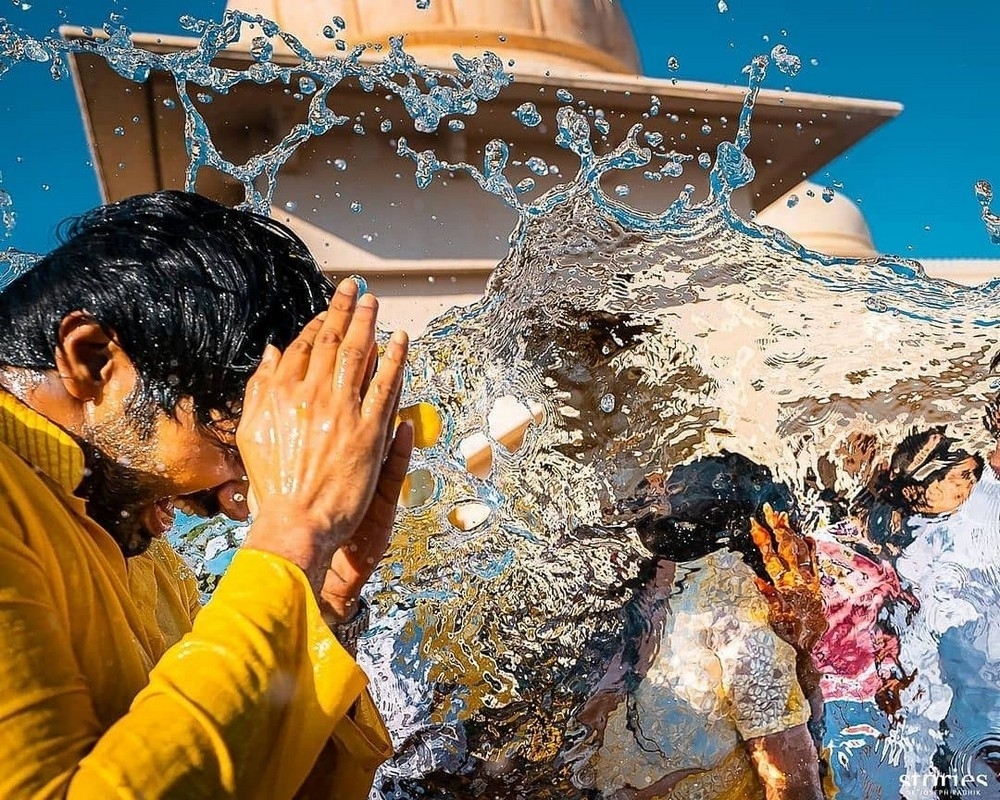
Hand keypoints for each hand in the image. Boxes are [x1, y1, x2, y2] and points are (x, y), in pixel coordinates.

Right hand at [236, 278, 411, 594]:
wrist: (295, 521)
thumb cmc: (272, 484)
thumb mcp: (252, 433)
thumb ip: (260, 389)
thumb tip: (272, 353)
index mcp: (280, 395)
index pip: (301, 348)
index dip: (316, 325)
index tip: (327, 311)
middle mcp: (311, 395)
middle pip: (331, 342)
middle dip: (343, 310)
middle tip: (354, 288)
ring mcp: (342, 411)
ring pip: (358, 355)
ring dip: (368, 324)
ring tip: (374, 303)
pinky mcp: (369, 430)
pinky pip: (385, 385)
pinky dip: (394, 360)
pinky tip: (400, 341)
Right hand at [750, 505, 826, 656]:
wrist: (814, 646)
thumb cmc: (792, 634)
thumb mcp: (776, 618)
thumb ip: (769, 597)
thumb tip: (757, 578)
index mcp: (784, 585)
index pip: (771, 556)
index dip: (762, 538)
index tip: (755, 522)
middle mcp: (798, 579)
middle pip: (787, 547)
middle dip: (778, 527)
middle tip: (771, 510)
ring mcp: (809, 580)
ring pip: (801, 550)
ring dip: (792, 533)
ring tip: (785, 518)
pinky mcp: (818, 584)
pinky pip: (816, 562)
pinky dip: (812, 548)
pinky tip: (808, 537)